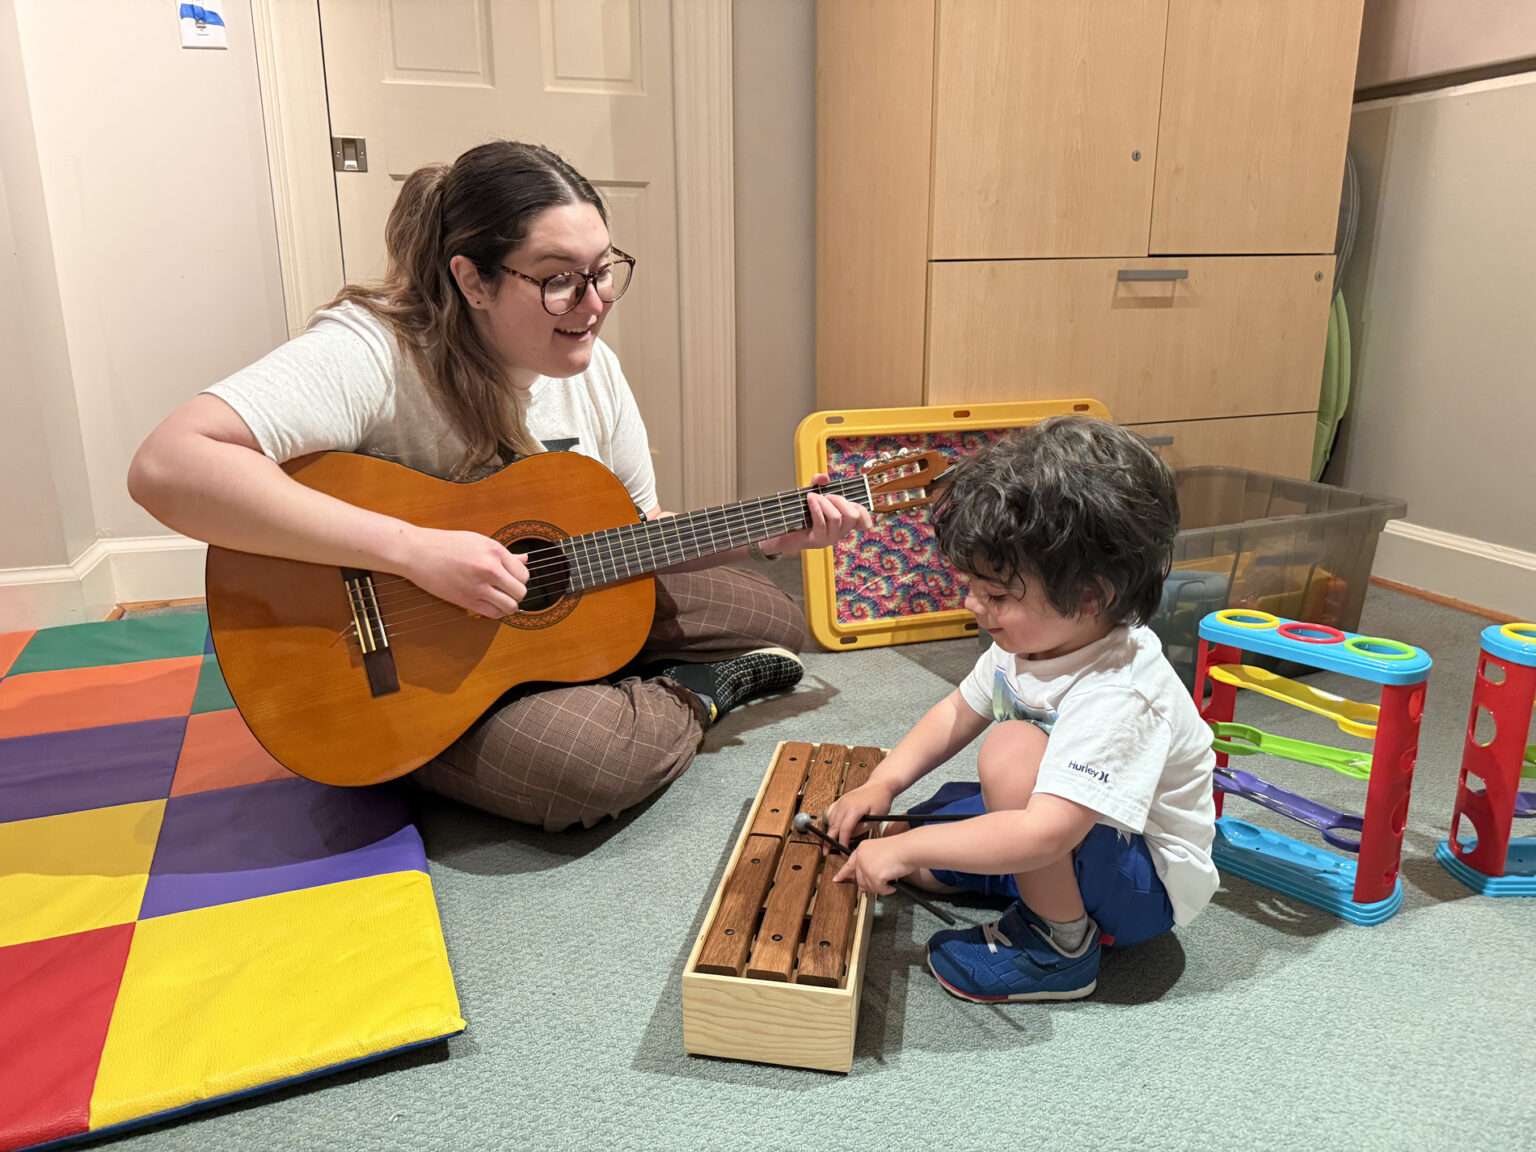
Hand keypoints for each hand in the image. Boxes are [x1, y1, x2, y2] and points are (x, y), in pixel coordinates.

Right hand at [401, 526, 527, 617]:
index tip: (511, 579)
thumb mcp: (479, 542)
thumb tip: (524, 559)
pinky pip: (493, 613)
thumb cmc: (446, 544)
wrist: (418, 552)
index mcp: (494, 550)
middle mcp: (490, 568)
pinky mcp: (466, 600)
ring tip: (501, 600)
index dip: (519, 578)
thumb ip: (504, 554)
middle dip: (517, 593)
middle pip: (521, 591)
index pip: (523, 573)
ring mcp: (478, 586)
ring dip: (509, 606)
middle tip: (507, 591)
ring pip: (511, 606)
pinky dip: (496, 613)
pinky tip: (490, 605)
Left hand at [759, 473, 873, 556]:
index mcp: (843, 524)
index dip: (865, 512)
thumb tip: (825, 478)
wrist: (782, 533)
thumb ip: (818, 484)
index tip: (853, 502)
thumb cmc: (799, 515)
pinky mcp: (817, 541)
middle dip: (840, 500)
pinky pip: (821, 522)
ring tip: (812, 496)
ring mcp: (829, 538)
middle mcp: (839, 533)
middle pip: (853, 516)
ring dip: (824, 502)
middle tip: (826, 495)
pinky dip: (816, 507)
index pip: (864, 522)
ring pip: (836, 518)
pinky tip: (809, 500)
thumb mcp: (811, 496)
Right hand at [822, 780, 896, 848]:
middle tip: (826, 852)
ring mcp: (840, 801)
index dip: (842, 842)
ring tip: (830, 842)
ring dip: (829, 831)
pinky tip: (831, 827)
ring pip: (829, 819)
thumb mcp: (875, 819)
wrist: (879, 785)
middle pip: (833, 826)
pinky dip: (828, 821)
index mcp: (854, 809)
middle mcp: (844, 804)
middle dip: (829, 840)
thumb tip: (849, 837)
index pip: (844, 830)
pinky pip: (829, 812)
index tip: (842, 851)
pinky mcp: (840, 800)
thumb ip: (861, 829)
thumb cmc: (880, 800)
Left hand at [832, 834, 913, 895]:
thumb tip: (863, 888)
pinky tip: (893, 883)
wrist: (908, 848)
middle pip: (860, 880)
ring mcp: (866, 867)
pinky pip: (880, 890)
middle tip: (881, 885)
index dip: (843, 873)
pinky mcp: (874, 876)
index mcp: (862, 849)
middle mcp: (861, 857)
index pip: (849, 863)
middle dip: (871, 884)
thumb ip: (870, 868)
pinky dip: (888, 890)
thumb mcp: (880, 855)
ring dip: (881, 887)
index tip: (836, 879)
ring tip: (891, 878)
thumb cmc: (900, 850)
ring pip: (870, 887)